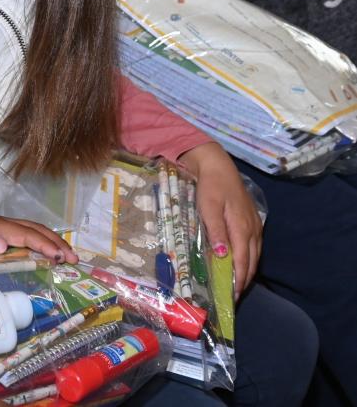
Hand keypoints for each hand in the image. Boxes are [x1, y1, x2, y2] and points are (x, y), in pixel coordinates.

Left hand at [0, 214, 77, 263]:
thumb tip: (3, 244)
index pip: (25, 234)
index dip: (44, 244)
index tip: (61, 257)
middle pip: (33, 230)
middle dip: (55, 242)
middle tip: (74, 259)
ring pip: (31, 230)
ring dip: (51, 241)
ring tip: (68, 255)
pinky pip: (24, 236)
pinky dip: (40, 242)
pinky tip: (47, 253)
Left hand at [178, 143, 261, 296]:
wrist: (218, 166)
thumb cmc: (210, 187)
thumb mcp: (208, 208)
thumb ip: (216, 231)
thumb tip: (224, 255)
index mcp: (241, 227)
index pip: (242, 261)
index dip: (238, 280)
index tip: (232, 296)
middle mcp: (252, 229)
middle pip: (251, 261)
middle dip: (244, 281)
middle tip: (233, 297)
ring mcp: (254, 225)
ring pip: (255, 255)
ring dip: (248, 271)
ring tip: (238, 286)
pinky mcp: (252, 221)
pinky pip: (254, 246)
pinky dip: (249, 259)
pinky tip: (242, 264)